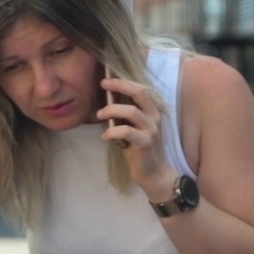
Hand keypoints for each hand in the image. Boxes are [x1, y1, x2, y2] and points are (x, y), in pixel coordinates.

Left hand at [98, 75, 175, 198]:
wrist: (154, 173)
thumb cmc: (139, 150)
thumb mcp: (132, 129)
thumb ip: (124, 116)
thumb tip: (105, 102)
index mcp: (151, 111)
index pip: (140, 89)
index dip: (123, 82)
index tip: (106, 80)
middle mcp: (154, 117)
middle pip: (140, 93)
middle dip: (120, 85)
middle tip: (103, 85)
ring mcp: (151, 130)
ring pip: (132, 111)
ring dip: (112, 110)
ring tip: (99, 114)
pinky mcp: (145, 143)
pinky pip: (127, 131)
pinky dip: (113, 131)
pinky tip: (105, 136)